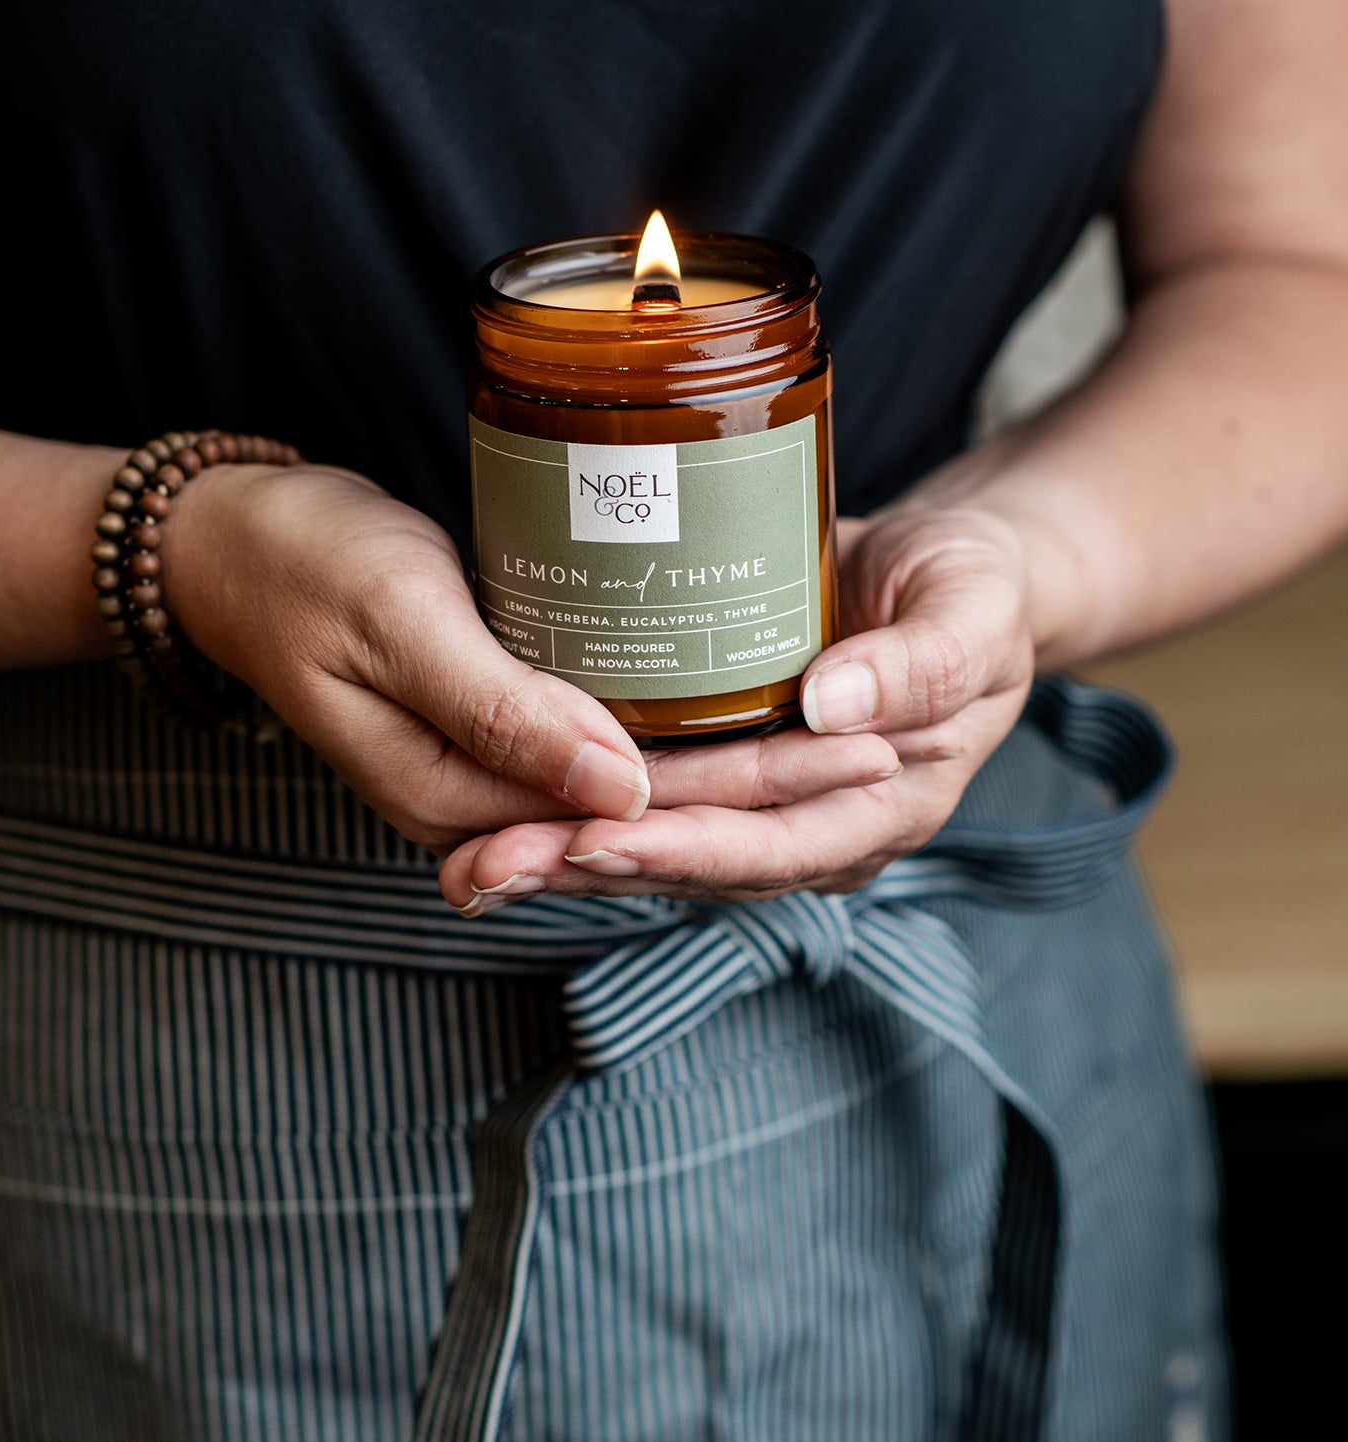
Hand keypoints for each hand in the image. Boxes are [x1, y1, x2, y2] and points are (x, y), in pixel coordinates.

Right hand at [163, 462, 893, 853]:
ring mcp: (489, 774)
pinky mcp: (495, 732)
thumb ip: (504, 710)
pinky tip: (744, 716)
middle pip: (652, 811)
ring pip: (637, 791)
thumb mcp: (399, 622)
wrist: (227, 547)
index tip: (853, 748)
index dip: (749, 785)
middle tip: (886, 744)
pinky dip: (678, 742)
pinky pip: (604, 755)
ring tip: (845, 737)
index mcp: (453, 797)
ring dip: (738, 769)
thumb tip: (621, 791)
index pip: (633, 810)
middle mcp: (480, 806)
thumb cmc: (305, 566)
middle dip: (771, 785)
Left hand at [439, 498, 1036, 909]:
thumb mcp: (971, 610)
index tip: (596, 838)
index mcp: (888, 808)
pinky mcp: (725, 775)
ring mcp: (768, 809)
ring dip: (561, 857)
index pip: (776, 844)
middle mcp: (819, 829)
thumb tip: (831, 708)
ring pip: (657, 847)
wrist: (951, 575)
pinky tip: (496, 817)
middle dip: (589, 866)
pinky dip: (572, 814)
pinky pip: (645, 807)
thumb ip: (918, 663)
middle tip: (491, 865)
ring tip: (470, 862)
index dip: (685, 846)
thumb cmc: (973, 589)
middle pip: (695, 863)